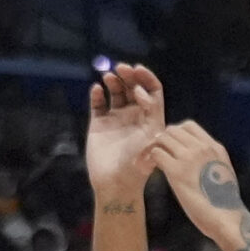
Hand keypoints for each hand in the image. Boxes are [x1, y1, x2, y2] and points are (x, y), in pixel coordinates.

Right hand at [86, 62, 166, 203]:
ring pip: (116, 92)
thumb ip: (151, 113)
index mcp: (150, 117)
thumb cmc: (138, 164)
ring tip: (108, 76)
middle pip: (133, 87)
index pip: (152, 91)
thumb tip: (141, 92)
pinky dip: (97, 93)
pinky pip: (98, 103)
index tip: (138, 70)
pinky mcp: (99, 123)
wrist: (116, 183)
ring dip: (113, 81)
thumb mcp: (151, 138)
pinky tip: (97, 90)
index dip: (147, 78)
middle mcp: (134, 115)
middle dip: (128, 75)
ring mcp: (116, 118)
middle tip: (121, 68)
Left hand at [145, 121, 247, 250]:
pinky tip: (154, 168)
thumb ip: (210, 158)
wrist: (225, 218)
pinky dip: (152, 158)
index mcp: (214, 147)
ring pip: (163, 138)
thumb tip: (194, 155)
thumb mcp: (222, 170)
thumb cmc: (224, 201)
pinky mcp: (176, 171)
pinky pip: (156, 153)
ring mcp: (188, 158)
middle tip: (159, 151)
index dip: (177, 133)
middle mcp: (201, 148)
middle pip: (173, 130)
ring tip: (154, 159)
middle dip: (164, 139)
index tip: (173, 145)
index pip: (189, 125)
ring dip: (156, 147)